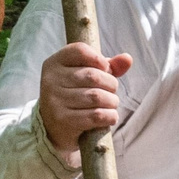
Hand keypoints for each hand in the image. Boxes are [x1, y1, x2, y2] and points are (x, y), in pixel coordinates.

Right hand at [38, 40, 131, 161]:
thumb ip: (106, 66)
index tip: (105, 69)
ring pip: (97, 96)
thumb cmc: (74, 95)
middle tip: (111, 91)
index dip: (99, 59)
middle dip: (111, 84)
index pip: (80, 50)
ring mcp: (55, 101)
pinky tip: (110, 116)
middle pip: (93, 75)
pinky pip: (96, 115)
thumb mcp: (84, 76)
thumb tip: (127, 59)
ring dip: (112, 101)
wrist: (53, 128)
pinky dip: (110, 116)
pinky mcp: (63, 121)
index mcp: (54, 63)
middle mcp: (51, 80)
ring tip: (111, 104)